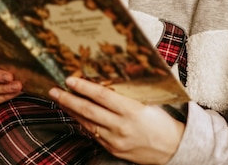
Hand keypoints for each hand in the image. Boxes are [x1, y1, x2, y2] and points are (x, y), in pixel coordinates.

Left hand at [49, 77, 184, 164]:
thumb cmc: (161, 121)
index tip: (71, 80)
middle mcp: (121, 126)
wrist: (172, 148)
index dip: (84, 87)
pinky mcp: (113, 149)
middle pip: (88, 110)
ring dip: (71, 111)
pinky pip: (93, 134)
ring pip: (87, 123)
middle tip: (55, 90)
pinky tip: (76, 115)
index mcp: (132, 111)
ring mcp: (115, 140)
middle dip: (68, 99)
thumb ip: (128, 93)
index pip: (102, 96)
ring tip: (60, 100)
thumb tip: (109, 77)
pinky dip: (83, 123)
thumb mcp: (148, 102)